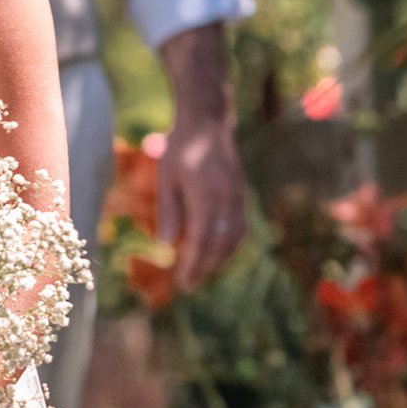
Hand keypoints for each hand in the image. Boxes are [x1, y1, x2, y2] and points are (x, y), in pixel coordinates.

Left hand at [154, 111, 245, 285]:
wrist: (207, 122)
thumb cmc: (179, 149)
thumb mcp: (166, 178)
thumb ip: (168, 211)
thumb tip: (165, 244)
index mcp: (206, 196)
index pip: (201, 240)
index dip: (193, 264)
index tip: (183, 282)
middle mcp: (227, 199)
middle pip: (220, 245)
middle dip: (205, 268)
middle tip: (189, 285)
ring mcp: (238, 197)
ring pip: (234, 238)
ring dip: (219, 259)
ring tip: (202, 272)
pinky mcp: (241, 194)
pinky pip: (240, 227)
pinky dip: (229, 245)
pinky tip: (217, 252)